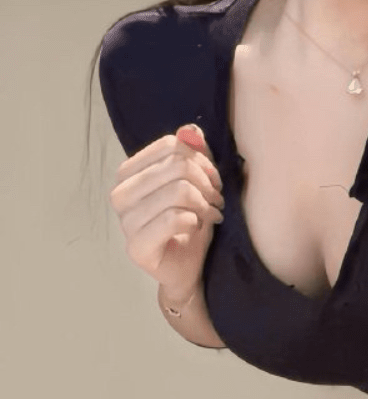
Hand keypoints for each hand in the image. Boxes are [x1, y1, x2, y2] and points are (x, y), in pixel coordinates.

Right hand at [108, 124, 225, 302]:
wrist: (186, 267)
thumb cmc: (190, 222)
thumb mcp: (196, 183)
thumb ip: (192, 154)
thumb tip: (190, 130)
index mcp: (129, 173)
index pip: (171, 146)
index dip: (201, 160)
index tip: (214, 180)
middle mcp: (120, 194)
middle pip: (177, 167)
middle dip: (207, 183)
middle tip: (217, 199)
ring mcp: (125, 222)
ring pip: (178, 191)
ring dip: (205, 203)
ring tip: (211, 214)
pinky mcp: (136, 247)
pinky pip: (174, 218)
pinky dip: (196, 221)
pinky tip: (198, 227)